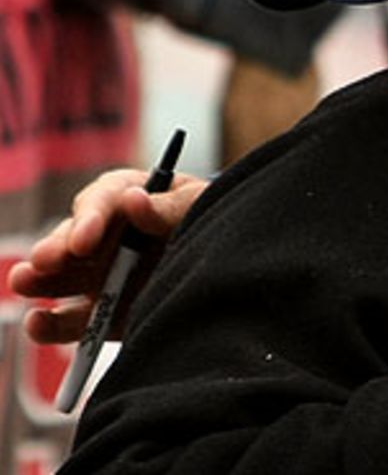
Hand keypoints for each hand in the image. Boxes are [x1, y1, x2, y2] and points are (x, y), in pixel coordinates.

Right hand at [8, 168, 207, 343]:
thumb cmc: (211, 218)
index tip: (85, 240)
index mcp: (130, 197)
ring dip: (39, 279)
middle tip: (47, 260)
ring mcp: (101, 274)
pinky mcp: (104, 312)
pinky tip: (38, 323)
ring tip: (24, 281)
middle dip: (57, 248)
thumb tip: (134, 200)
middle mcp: (107, 236)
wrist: (229, 262)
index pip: (103, 201)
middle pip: (73, 238)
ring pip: (60, 277)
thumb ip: (169, 206)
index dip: (90, 219)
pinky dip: (51, 325)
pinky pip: (71, 322)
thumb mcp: (200, 204)